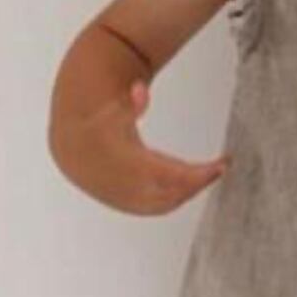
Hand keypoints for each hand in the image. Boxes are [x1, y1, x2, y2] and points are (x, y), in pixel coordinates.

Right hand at [58, 79, 229, 215]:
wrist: (73, 147)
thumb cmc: (100, 124)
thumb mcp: (114, 108)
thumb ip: (131, 100)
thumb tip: (140, 88)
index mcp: (127, 163)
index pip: (171, 175)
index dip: (199, 175)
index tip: (223, 164)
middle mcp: (128, 187)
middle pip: (172, 193)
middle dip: (198, 183)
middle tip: (220, 166)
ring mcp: (126, 199)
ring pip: (166, 204)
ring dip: (189, 192)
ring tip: (209, 173)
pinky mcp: (127, 205)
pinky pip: (157, 208)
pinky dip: (176, 198)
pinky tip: (191, 184)